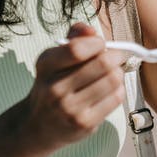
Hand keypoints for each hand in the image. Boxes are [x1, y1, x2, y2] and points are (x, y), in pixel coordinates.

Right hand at [22, 22, 125, 151]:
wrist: (37, 126)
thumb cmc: (52, 85)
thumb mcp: (54, 59)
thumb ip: (74, 38)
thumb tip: (91, 30)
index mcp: (46, 65)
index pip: (77, 49)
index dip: (97, 43)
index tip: (100, 44)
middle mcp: (55, 88)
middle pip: (102, 63)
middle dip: (116, 56)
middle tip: (116, 56)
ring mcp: (70, 108)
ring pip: (112, 80)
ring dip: (118, 72)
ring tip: (112, 73)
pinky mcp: (84, 124)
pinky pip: (115, 98)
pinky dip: (118, 89)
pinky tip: (110, 90)